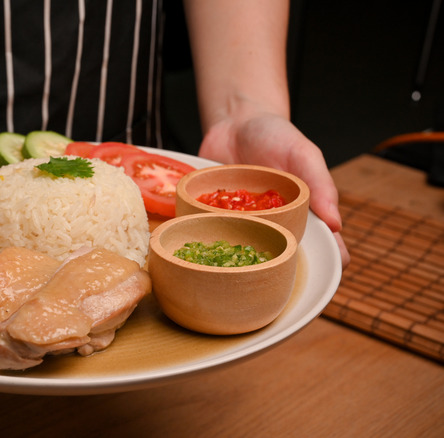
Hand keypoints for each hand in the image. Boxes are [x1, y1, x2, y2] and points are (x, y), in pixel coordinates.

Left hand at [198, 112, 350, 267]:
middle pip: (284, 262)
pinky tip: (203, 244)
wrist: (235, 122)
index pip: (325, 250)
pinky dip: (209, 238)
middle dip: (279, 274)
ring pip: (245, 255)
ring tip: (233, 265)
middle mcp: (276, 226)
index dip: (326, 267)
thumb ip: (320, 184)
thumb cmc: (276, 136)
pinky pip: (213, 234)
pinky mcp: (216, 218)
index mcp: (306, 215)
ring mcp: (245, 225)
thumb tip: (336, 225)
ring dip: (240, 262)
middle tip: (268, 275)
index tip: (318, 277)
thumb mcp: (303, 153)